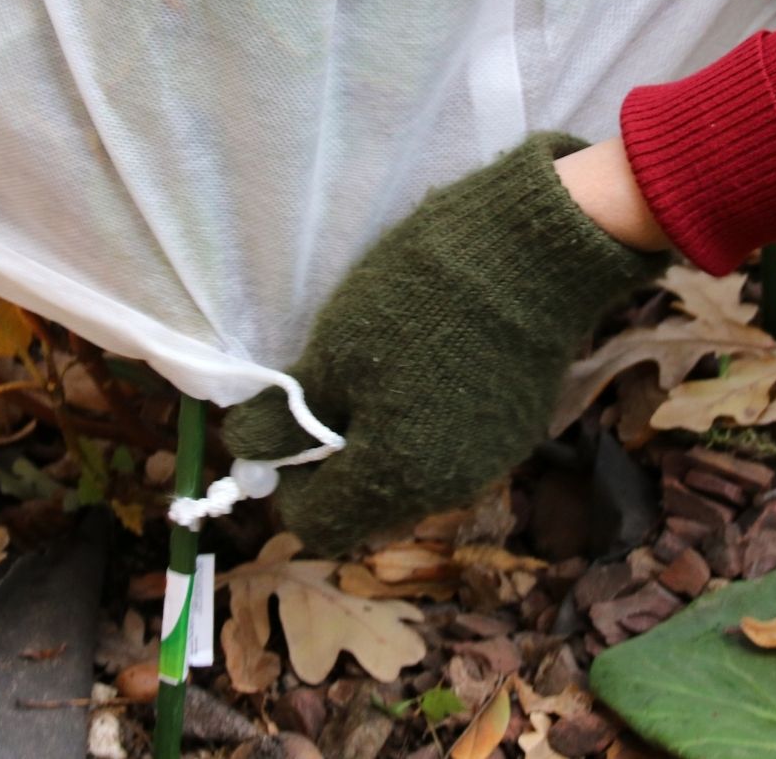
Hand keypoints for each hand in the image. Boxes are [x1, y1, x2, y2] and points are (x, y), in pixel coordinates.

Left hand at [223, 133, 667, 554]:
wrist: (527, 252)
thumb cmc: (414, 303)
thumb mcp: (330, 355)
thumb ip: (282, 420)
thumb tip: (247, 450)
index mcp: (396, 480)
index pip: (318, 523)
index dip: (289, 482)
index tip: (282, 427)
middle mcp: (447, 489)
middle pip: (365, 503)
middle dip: (333, 458)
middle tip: (325, 387)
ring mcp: (488, 460)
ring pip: (407, 473)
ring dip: (378, 436)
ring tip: (376, 366)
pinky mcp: (514, 427)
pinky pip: (448, 446)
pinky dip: (422, 419)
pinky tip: (425, 358)